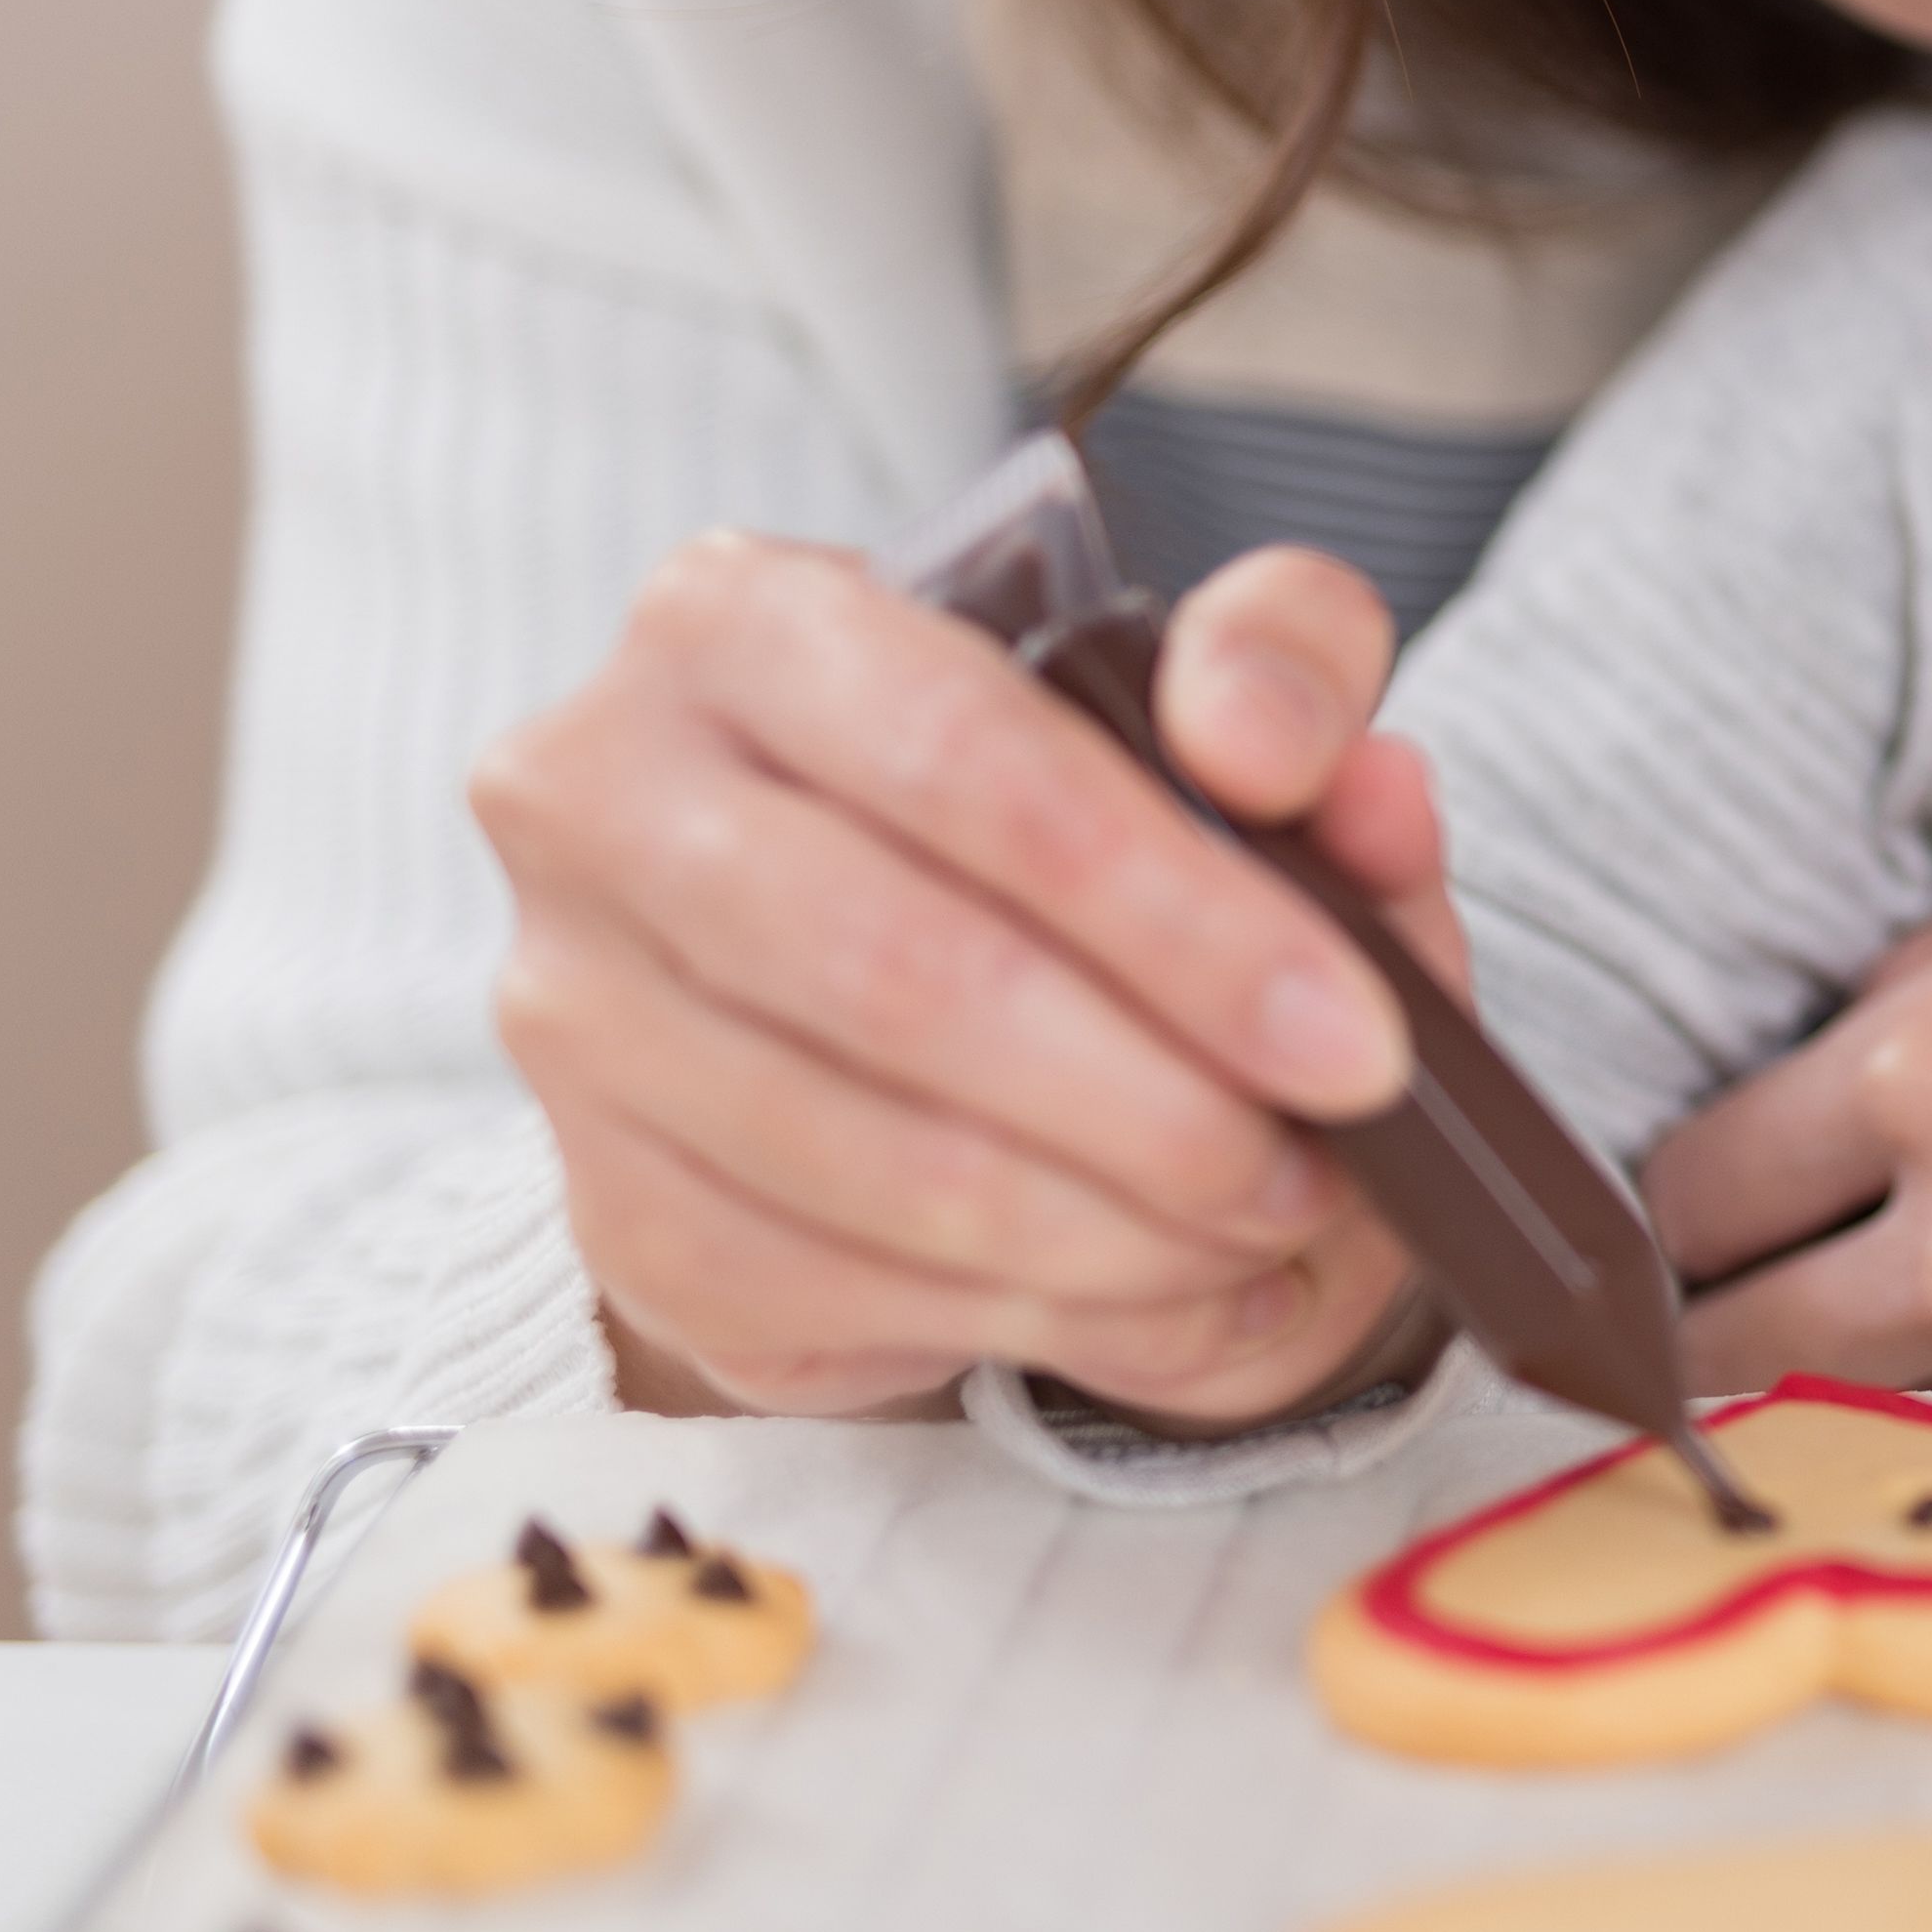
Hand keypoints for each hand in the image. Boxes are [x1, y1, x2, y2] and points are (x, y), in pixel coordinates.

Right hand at [473, 528, 1457, 1423]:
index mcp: (737, 617)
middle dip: (1155, 1103)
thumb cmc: (1064, 787)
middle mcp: (601, 800)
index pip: (968, 758)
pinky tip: (1165, 1292)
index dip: (1183, 917)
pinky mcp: (605, 1199)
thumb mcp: (1209, 680)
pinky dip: (1032, 1314)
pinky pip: (829, 1289)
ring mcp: (576, 1014)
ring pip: (869, 1164)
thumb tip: (1273, 750)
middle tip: (1315, 1163)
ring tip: (1267, 1230)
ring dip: (1112, 1232)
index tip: (1355, 1037)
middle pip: (903, 978)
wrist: (908, 942)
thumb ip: (1282, 668)